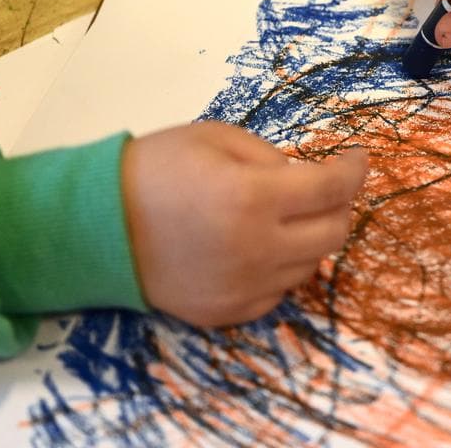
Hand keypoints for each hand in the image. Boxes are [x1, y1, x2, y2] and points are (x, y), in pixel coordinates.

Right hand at [120, 121, 368, 326]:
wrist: (94, 225)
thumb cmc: (155, 168)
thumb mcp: (216, 138)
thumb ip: (271, 157)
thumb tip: (307, 179)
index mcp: (254, 198)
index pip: (333, 188)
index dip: (354, 170)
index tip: (356, 160)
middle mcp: (257, 248)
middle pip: (334, 233)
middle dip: (339, 205)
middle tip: (325, 188)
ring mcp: (244, 287)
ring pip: (311, 266)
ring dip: (310, 237)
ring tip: (286, 215)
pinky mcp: (227, 312)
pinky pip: (279, 292)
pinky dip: (282, 267)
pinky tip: (261, 246)